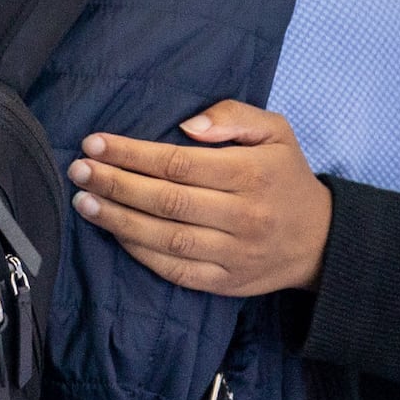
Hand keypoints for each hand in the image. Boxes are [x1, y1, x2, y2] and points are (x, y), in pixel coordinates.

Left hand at [67, 102, 332, 295]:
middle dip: (116, 184)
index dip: (132, 154)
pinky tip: (113, 232)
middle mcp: (242, 216)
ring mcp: (233, 254)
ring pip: (166, 239)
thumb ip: (234, 116)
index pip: (179, 163)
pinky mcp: (225, 283)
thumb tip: (188, 124)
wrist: (320, 241)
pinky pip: (174, 271)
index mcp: (252, 175)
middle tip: (79, 171)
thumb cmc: (286, 177)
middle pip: (166, 201)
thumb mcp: (276, 132)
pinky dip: (140, 253)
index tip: (95, 143)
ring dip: (118, 220)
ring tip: (83, 201)